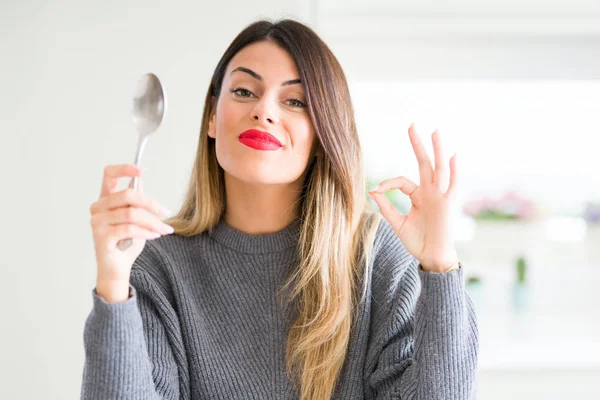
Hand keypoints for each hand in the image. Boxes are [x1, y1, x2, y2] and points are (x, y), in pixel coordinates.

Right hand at [89, 164, 173, 301]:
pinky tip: (155, 235)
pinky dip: (146, 231)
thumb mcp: (135, 217)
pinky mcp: (101, 236)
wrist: (118, 269)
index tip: (143, 170)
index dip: (125, 169)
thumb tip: (140, 179)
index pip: (108, 174)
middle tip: (166, 212)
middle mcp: (97, 208)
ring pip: (131, 213)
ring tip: (165, 229)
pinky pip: (129, 228)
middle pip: (127, 194)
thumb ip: (135, 200)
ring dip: (153, 222)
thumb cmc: (127, 242)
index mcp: (105, 199)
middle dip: (151, 203)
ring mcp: (97, 222)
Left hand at [369, 124, 458, 272]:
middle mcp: (430, 192)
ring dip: (437, 150)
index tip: (375, 190)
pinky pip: (453, 184)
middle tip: (412, 124)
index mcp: (418, 196)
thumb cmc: (417, 242)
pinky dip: (454, 171)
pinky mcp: (448, 204)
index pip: (402, 181)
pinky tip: (453, 156)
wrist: (432, 258)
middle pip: (424, 163)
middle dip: (418, 144)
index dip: (387, 183)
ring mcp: (440, 196)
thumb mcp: (397, 223)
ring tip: (435, 131)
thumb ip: (386, 207)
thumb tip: (372, 191)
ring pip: (439, 168)